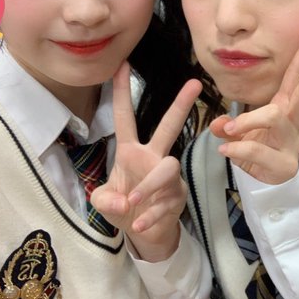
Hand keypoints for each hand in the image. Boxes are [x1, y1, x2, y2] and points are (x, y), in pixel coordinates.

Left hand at [90, 62, 201, 261]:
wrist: (145, 233)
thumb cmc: (124, 207)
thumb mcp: (104, 203)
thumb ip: (105, 200)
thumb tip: (124, 201)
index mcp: (131, 151)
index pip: (125, 118)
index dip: (122, 92)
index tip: (121, 65)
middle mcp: (153, 157)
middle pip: (169, 127)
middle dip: (180, 105)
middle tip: (194, 84)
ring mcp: (168, 176)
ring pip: (167, 169)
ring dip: (148, 185)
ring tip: (133, 202)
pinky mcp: (178, 196)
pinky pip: (165, 202)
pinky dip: (150, 215)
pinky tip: (139, 225)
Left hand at [211, 23, 298, 183]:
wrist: (267, 186)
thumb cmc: (259, 151)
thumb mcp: (240, 134)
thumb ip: (229, 125)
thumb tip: (219, 124)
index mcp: (285, 106)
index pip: (296, 74)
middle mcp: (291, 121)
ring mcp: (290, 142)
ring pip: (275, 116)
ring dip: (249, 119)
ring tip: (229, 129)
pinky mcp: (283, 164)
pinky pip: (258, 150)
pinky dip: (238, 149)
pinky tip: (225, 150)